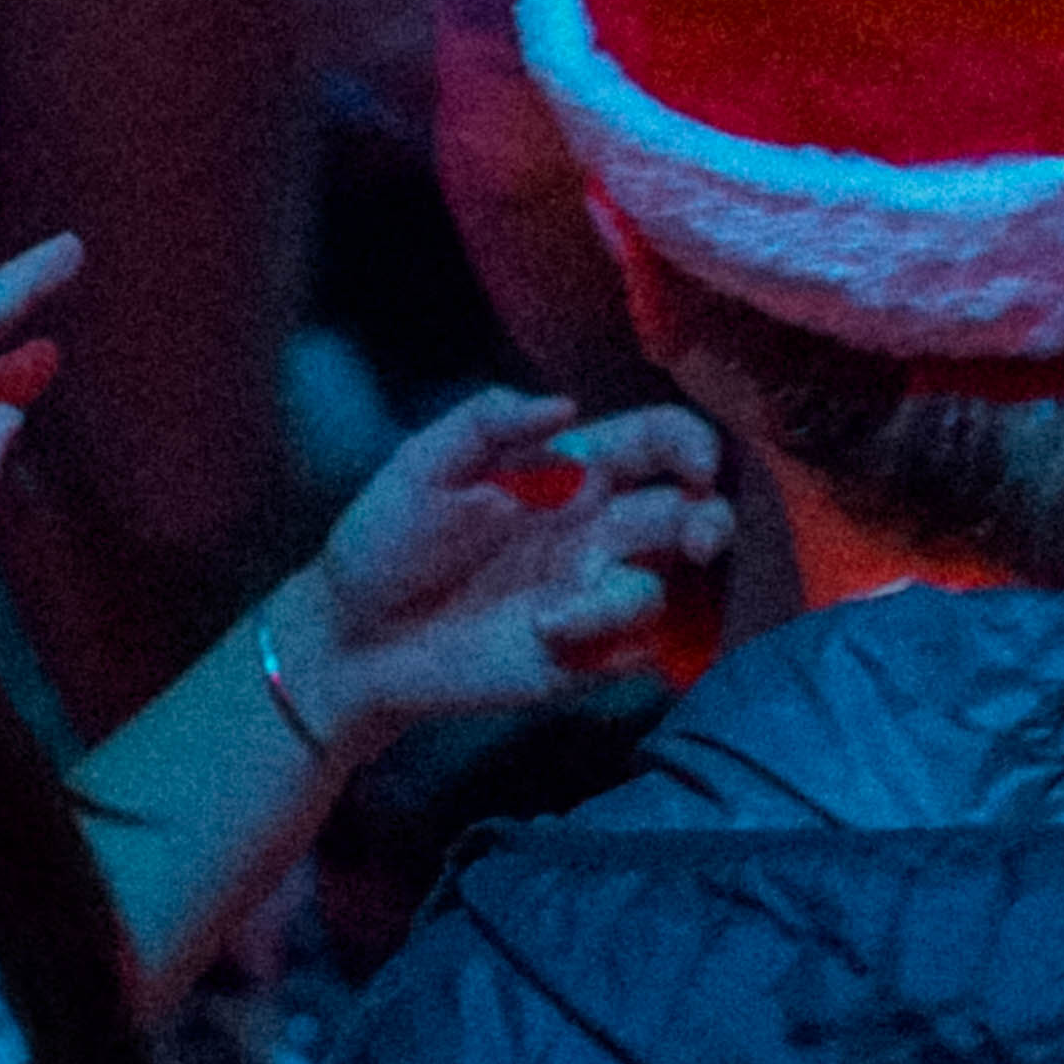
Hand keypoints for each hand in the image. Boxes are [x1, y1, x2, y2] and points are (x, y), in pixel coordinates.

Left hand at [287, 388, 729, 746]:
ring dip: (623, 600)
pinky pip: (634, 651)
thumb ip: (488, 420)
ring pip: (662, 589)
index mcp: (570, 470)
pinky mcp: (584, 657)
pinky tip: (547, 642)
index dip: (692, 446)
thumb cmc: (386, 540)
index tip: (697, 466)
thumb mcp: (423, 463)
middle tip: (695, 541)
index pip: (658, 443)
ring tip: (548, 618)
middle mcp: (597, 529)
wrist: (352, 636)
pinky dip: (608, 645)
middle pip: (693, 515)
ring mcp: (593, 595)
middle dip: (712, 524)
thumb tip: (567, 406)